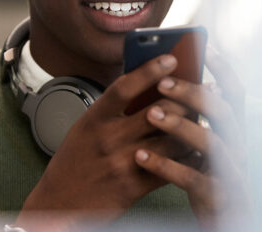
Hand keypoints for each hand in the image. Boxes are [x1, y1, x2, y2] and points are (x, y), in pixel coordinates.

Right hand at [15, 55, 191, 231]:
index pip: (124, 87)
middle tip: (200, 89)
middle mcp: (108, 138)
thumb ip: (110, 110)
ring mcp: (122, 162)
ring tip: (203, 118)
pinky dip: (187, 157)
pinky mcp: (134, 186)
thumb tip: (144, 87)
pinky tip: (196, 149)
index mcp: (93, 119)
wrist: (58, 204)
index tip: (170, 58)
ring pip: (170, 138)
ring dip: (190, 127)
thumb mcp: (84, 128)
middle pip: (157, 110)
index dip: (150, 70)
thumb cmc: (73, 163)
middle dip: (183, 98)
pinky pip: (170, 167)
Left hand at [134, 48, 251, 230]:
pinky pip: (193, 178)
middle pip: (223, 111)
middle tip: (162, 82)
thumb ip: (192, 118)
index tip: (204, 46)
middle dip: (193, 93)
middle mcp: (237, 147)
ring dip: (179, 125)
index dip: (223, 68)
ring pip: (211, 142)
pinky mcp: (217, 197)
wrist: (223, 224)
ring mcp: (231, 173)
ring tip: (150, 114)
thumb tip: (163, 82)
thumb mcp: (201, 146)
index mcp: (233, 131)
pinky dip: (166, 165)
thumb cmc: (204, 178)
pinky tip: (141, 156)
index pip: (235, 92)